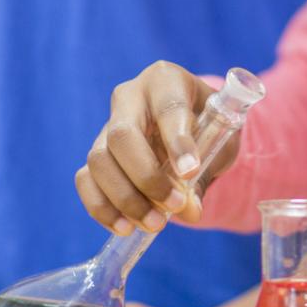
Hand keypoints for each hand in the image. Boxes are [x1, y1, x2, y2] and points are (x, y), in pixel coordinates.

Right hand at [76, 63, 232, 233]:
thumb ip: (205, 174)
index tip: (190, 171)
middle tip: (174, 206)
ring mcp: (107, 125)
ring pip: (99, 160)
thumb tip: (189, 211)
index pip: (167, 106)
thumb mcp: (220, 143)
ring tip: (154, 224)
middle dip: (147, 177)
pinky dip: (102, 208)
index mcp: (166, 79)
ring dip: (126, 199)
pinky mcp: (96, 153)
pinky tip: (125, 227)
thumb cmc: (210, 128)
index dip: (177, 140)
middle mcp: (130, 97)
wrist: (193, 128)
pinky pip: (86, 180)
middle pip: (122, 135)